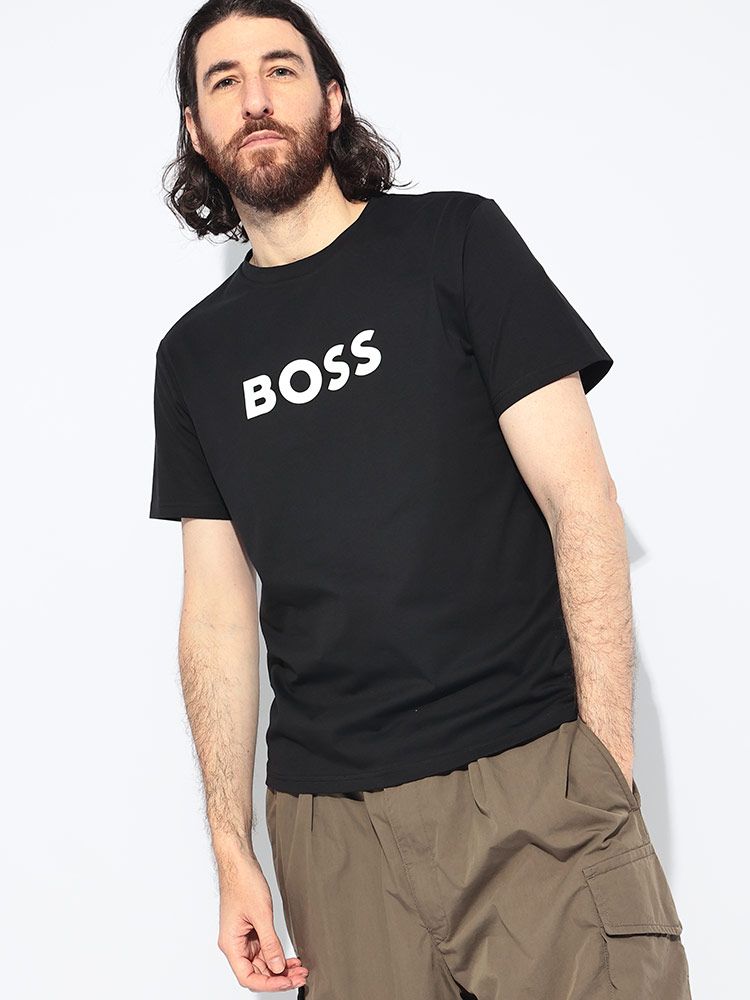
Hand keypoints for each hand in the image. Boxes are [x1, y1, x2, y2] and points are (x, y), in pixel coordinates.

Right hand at [217, 853, 308, 991]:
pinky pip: (264, 949)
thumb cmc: (243, 882)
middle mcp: (235, 944)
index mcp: (231, 943)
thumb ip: (270, 944)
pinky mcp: (250, 929)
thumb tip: (278, 967)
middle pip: (256, 972)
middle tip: (300, 976)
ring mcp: (243, 937)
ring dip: (280, 967)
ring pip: (262, 962)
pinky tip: (290, 958)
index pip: (247, 976)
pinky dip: (277, 955)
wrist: (239, 862)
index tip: (287, 981)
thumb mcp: (261, 914)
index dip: (269, 983)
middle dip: (278, 977)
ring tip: (299, 969)